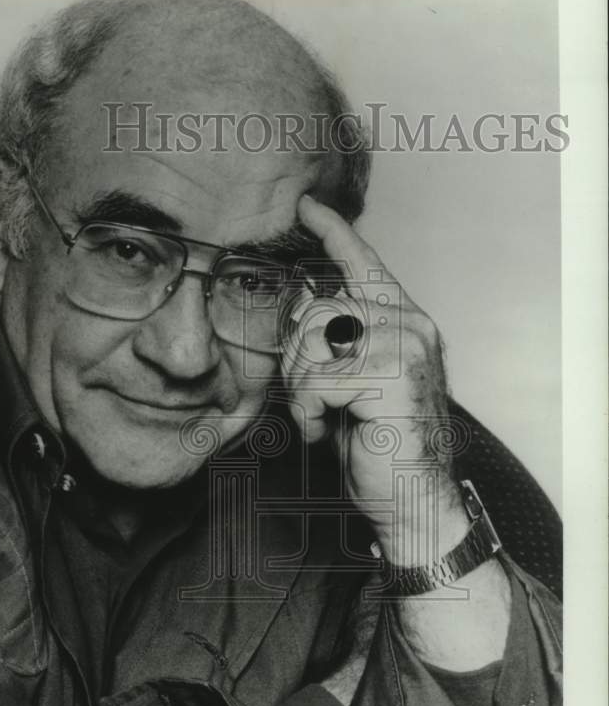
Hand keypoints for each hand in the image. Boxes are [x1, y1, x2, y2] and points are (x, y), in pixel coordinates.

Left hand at [284, 194, 468, 563]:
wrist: (413, 498)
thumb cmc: (380, 446)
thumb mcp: (353, 386)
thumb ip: (337, 346)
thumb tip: (300, 313)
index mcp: (403, 323)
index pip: (365, 264)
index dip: (333, 232)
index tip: (306, 207)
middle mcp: (410, 324)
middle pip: (316, 310)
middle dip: (293, 359)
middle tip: (305, 401)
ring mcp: (405, 345)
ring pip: (313, 340)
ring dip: (300, 387)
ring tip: (318, 417)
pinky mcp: (392, 374)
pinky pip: (317, 379)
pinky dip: (309, 411)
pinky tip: (327, 431)